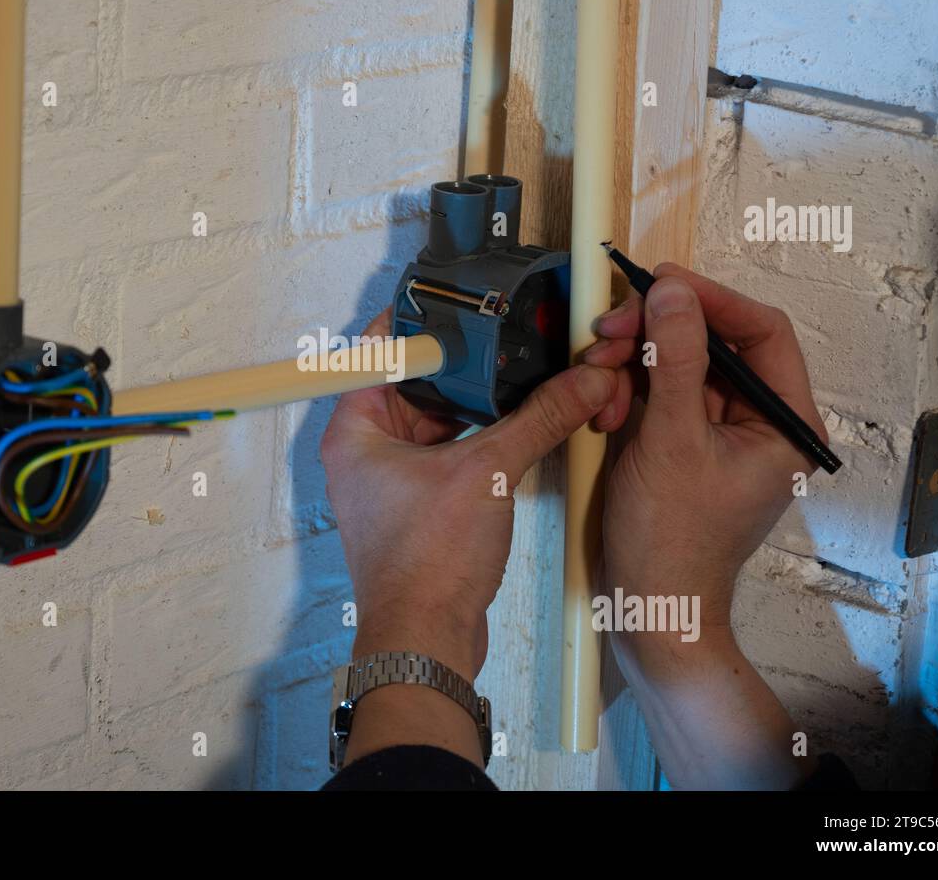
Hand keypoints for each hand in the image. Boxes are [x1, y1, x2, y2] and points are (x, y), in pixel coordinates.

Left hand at [321, 309, 625, 765]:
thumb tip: (583, 380)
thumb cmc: (426, 564)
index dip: (424, 320)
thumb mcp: (490, 472)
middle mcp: (364, 450)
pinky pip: (448, 453)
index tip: (464, 299)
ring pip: (437, 419)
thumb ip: (539, 418)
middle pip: (416, 382)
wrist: (427, 638)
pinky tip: (518, 424)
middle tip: (509, 335)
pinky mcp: (417, 504)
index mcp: (355, 429)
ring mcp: (390, 479)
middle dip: (466, 364)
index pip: (381, 349)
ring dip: (478, 403)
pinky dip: (479, 438)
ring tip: (523, 374)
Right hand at [583, 264, 828, 787]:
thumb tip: (672, 292)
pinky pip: (657, 394)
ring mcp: (718, 433)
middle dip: (654, 334)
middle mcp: (759, 422)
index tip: (659, 283)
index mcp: (784, 423)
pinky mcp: (682, 443)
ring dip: (631, 364)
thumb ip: (672, 360)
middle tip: (606, 332)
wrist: (647, 608)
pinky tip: (602, 410)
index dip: (711, 299)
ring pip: (676, 365)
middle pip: (713, 344)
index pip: (762, 332)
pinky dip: (626, 392)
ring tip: (597, 379)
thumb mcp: (669, 440)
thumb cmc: (670, 540)